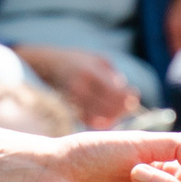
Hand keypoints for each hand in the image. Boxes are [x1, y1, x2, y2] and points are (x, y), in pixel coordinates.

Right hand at [13, 40, 137, 126]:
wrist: (46, 66)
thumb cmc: (77, 61)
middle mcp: (80, 88)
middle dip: (124, 107)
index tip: (134, 94)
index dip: (129, 96)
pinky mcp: (68, 111)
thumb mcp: (98, 59)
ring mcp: (73, 101)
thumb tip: (125, 91)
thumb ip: (113, 74)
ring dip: (114, 116)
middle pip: (110, 107)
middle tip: (130, 104)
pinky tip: (107, 116)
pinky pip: (91, 122)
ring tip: (119, 110)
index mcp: (89, 72)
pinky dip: (102, 121)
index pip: (116, 92)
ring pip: (102, 117)